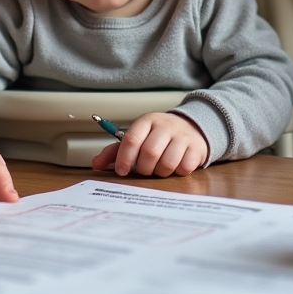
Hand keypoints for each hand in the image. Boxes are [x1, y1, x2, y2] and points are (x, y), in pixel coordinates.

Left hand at [91, 112, 208, 176]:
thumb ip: (116, 151)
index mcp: (147, 121)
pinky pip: (184, 168)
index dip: (124, 158)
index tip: (121, 171)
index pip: (131, 139)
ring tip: (159, 168)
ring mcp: (182, 136)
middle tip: (143, 170)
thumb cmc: (158, 136)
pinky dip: (177, 172)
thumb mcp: (138, 137)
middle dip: (143, 168)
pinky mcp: (196, 147)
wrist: (192, 127)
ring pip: (167, 163)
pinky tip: (175, 166)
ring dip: (160, 172)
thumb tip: (96, 164)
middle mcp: (165, 125)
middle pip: (149, 152)